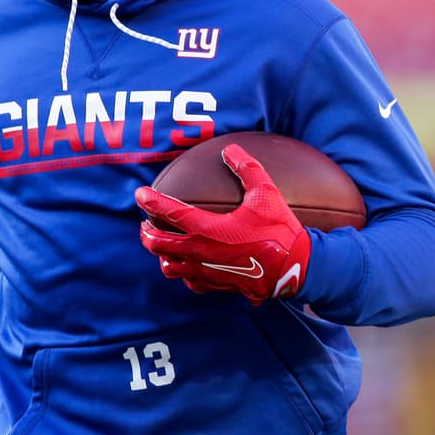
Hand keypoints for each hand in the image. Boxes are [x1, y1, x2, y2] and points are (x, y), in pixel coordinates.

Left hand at [134, 143, 311, 302]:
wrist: (295, 269)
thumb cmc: (280, 230)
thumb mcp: (266, 193)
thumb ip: (246, 168)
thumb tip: (230, 149)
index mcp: (207, 228)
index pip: (168, 213)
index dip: (150, 202)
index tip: (139, 194)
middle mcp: (201, 251)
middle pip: (158, 244)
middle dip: (146, 233)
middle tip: (145, 224)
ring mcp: (206, 271)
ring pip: (169, 267)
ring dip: (161, 255)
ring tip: (160, 245)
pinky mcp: (217, 285)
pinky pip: (190, 281)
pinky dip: (184, 272)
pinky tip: (188, 265)